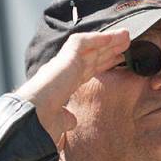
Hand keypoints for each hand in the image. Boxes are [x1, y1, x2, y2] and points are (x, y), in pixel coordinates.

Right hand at [14, 29, 129, 149]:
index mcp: (63, 85)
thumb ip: (66, 119)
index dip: (102, 64)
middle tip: (126, 44)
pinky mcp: (64, 59)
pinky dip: (97, 38)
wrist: (33, 119)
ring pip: (89, 46)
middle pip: (90, 57)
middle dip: (108, 50)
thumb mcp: (60, 123)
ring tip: (125, 36)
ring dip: (107, 40)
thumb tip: (71, 120)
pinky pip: (82, 43)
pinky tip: (112, 37)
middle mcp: (63, 72)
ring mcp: (63, 64)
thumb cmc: (42, 124)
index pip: (86, 70)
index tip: (118, 61)